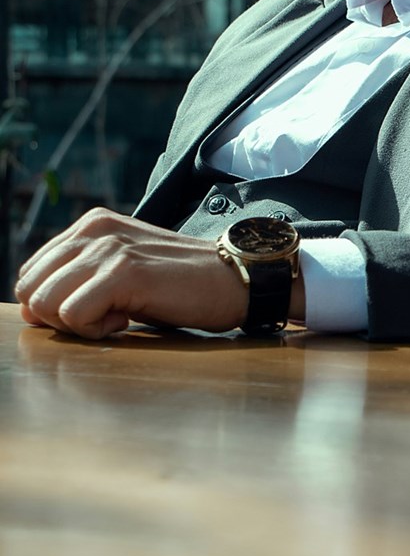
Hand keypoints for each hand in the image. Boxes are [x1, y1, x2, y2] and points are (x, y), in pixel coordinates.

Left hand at [15, 208, 248, 339]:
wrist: (233, 279)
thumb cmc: (179, 284)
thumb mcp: (121, 269)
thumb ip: (79, 278)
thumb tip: (31, 309)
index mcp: (90, 224)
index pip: (31, 273)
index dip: (53, 304)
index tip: (95, 308)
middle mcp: (93, 229)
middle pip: (29, 288)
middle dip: (57, 316)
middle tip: (102, 317)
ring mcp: (108, 247)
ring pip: (44, 302)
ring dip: (76, 324)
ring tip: (116, 317)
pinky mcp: (123, 271)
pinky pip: (72, 315)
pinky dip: (94, 330)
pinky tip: (125, 321)